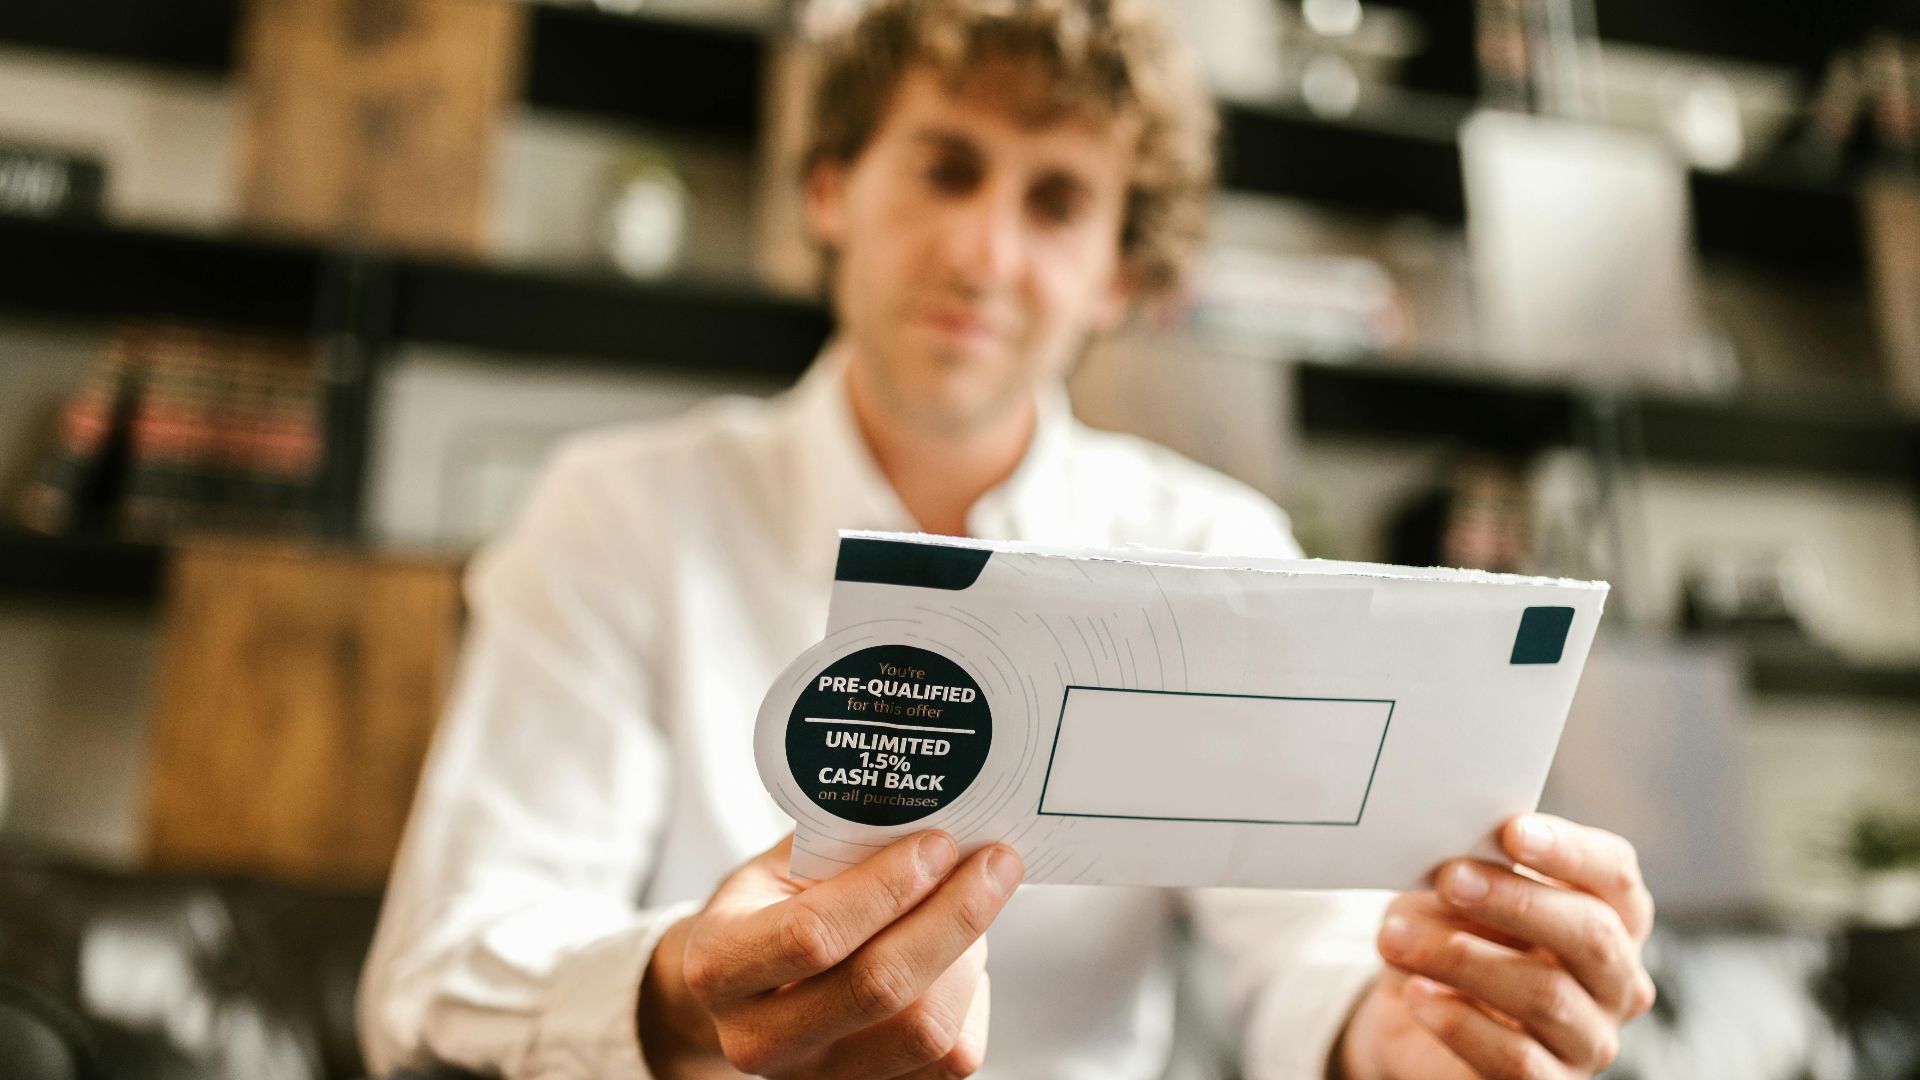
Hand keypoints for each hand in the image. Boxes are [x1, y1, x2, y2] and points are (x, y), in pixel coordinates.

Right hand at [639, 831, 1022, 1078]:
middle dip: (953, 916)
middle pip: (880, 988)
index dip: (888, 888)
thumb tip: (937, 810)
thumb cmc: (770, 909)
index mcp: (721, 964)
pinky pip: (950, 1060)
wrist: (741, 991)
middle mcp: (758, 1038)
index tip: (938, 843)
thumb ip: (843, 842)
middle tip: (994, 863)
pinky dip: (971, 1000)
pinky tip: (961, 958)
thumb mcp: (779, 865)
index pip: (813, 935)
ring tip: (973, 907)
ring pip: (926, 1031)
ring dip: (967, 958)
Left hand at [1335, 814, 1656, 1079]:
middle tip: (1449, 879)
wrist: (1413, 1010)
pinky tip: (1416, 994)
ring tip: (1399, 938)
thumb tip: (1452, 861)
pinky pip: (1515, 1058)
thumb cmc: (1450, 934)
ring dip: (1464, 959)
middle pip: (1591, 935)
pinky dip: (1458, 1022)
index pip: (1614, 875)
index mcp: (1608, 914)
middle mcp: (1616, 978)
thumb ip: (1467, 872)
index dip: (1570, 850)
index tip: (1512, 831)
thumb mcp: (1452, 893)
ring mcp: (1590, 1038)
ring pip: (1546, 996)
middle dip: (1516, 901)